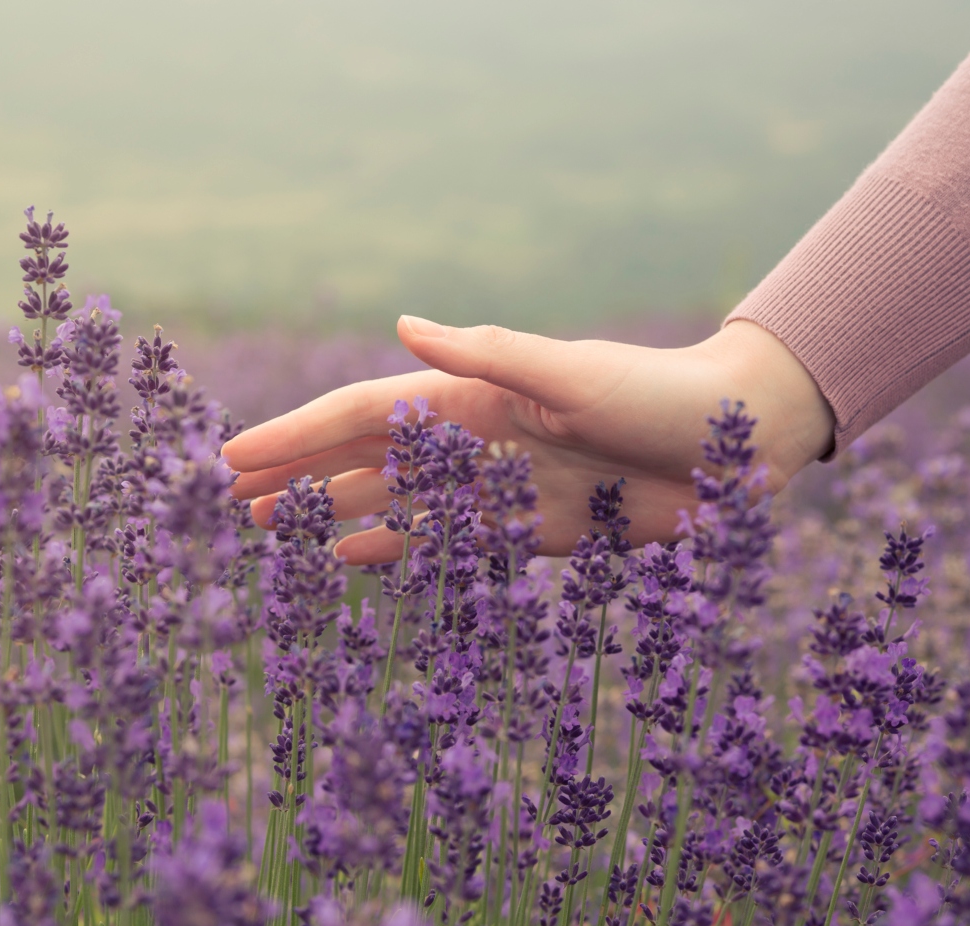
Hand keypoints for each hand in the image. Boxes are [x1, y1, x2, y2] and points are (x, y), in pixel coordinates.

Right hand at [221, 316, 833, 563]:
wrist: (736, 445)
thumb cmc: (660, 394)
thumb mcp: (576, 373)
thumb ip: (490, 355)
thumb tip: (402, 323)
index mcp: (471, 395)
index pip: (362, 415)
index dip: (296, 437)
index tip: (235, 459)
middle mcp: (471, 439)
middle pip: (364, 458)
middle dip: (299, 475)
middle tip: (233, 499)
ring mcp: (494, 486)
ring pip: (394, 501)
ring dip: (333, 511)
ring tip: (274, 528)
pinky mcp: (528, 529)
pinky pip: (446, 542)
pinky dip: (396, 548)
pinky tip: (353, 558)